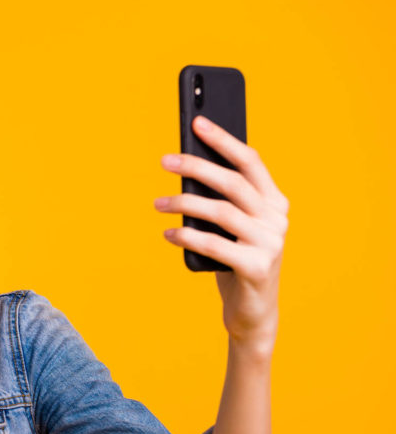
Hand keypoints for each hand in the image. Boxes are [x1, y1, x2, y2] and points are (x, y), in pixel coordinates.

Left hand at [155, 115, 288, 355]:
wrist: (253, 312)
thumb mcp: (232, 226)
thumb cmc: (236, 259)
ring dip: (183, 204)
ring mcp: (270, 243)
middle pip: (232, 182)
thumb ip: (221, 200)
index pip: (250, 161)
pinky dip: (187, 236)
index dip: (223, 140)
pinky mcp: (256, 267)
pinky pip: (214, 245)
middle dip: (196, 167)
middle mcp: (277, 219)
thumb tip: (186, 167)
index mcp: (275, 201)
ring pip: (220, 212)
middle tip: (165, 160)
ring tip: (157, 203)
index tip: (197, 122)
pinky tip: (168, 233)